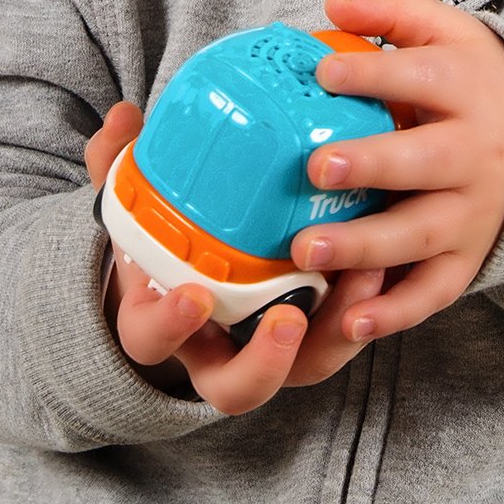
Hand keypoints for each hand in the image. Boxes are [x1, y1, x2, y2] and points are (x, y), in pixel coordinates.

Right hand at [85, 103, 383, 413]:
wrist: (195, 273)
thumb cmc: (164, 241)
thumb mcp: (135, 205)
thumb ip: (118, 164)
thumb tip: (121, 116)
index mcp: (162, 323)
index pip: (151, 339)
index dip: (170, 325)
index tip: (192, 295)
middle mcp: (216, 353)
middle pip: (236, 388)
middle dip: (263, 362)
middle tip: (288, 319)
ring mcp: (270, 355)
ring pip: (304, 368)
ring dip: (336, 332)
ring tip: (363, 278)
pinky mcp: (318, 337)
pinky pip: (345, 336)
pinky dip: (367, 306)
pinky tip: (386, 258)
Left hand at [290, 0, 503, 343]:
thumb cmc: (471, 80)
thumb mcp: (447, 30)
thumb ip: (391, 10)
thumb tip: (332, 7)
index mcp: (465, 89)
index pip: (420, 79)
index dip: (372, 76)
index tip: (324, 74)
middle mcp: (474, 153)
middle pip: (423, 162)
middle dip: (371, 167)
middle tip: (317, 169)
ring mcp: (473, 211)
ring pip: (422, 233)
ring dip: (366, 246)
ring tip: (309, 248)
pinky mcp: (468, 257)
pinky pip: (435, 291)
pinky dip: (396, 312)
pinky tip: (351, 323)